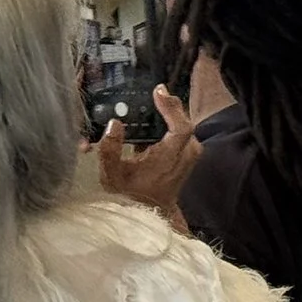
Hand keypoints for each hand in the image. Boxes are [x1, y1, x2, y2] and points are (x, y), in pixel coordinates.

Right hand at [96, 85, 200, 222]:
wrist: (152, 209)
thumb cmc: (131, 194)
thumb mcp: (111, 175)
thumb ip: (109, 150)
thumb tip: (114, 124)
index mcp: (170, 158)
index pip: (181, 127)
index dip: (171, 107)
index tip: (159, 91)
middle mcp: (187, 153)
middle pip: (182, 120)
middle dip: (167, 104)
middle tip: (152, 92)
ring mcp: (191, 152)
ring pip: (182, 122)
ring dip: (167, 112)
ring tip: (150, 101)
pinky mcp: (190, 150)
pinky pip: (181, 129)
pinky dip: (168, 121)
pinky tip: (153, 116)